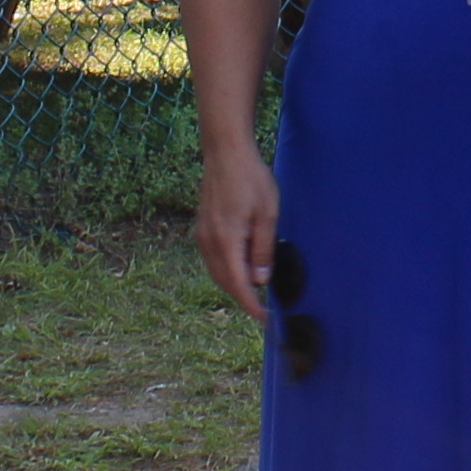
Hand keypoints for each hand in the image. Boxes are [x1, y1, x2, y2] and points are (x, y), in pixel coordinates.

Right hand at [195, 145, 280, 319]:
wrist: (226, 152)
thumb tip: (260, 280)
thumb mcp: (268, 215)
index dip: (251, 305)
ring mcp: (202, 235)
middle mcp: (209, 242)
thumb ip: (263, 250)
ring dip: (234, 284)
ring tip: (256, 287)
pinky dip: (226, 270)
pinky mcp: (202, 228)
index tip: (265, 318)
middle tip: (264, 306)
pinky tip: (241, 266)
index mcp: (227, 241)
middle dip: (243, 297)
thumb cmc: (251, 179)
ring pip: (216, 272)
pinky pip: (212, 259)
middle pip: (224, 282)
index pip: (238, 285)